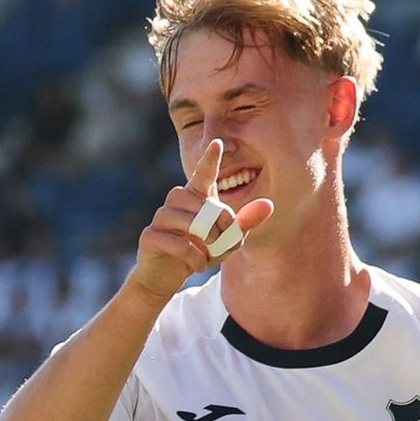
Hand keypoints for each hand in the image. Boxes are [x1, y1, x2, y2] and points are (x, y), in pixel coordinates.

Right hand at [128, 139, 274, 299]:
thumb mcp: (226, 240)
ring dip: (208, 244)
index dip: (210, 159)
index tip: (217, 143)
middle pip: (206, 206)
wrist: (165, 277)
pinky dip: (195, 258)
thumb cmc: (198, 251)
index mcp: (196, 196)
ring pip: (193, 223)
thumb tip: (269, 204)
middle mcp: (176, 200)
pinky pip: (180, 244)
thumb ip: (245, 222)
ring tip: (208, 255)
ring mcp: (161, 216)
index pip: (204, 173)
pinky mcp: (150, 235)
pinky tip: (197, 264)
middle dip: (221, 228)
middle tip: (222, 244)